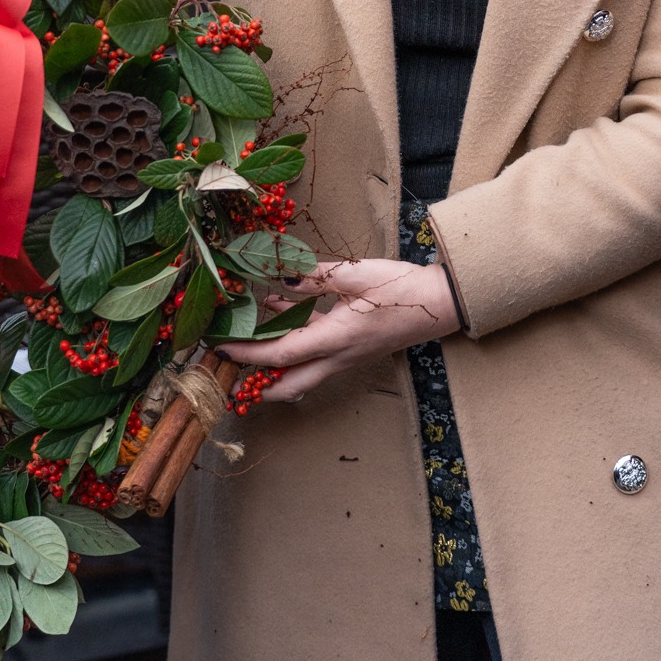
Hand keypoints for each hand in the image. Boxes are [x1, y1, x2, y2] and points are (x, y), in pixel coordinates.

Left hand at [219, 259, 459, 403]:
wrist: (440, 304)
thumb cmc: (401, 289)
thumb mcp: (356, 274)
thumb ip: (315, 275)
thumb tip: (280, 275)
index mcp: (335, 340)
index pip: (280, 356)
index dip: (246, 355)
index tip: (220, 351)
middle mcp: (338, 357)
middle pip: (288, 385)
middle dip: (255, 386)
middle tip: (227, 375)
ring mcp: (347, 357)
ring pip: (301, 375)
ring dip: (273, 369)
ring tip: (246, 349)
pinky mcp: (353, 349)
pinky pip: (316, 356)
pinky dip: (294, 344)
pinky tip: (281, 312)